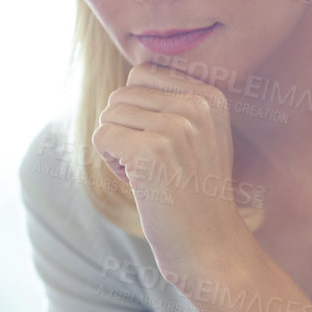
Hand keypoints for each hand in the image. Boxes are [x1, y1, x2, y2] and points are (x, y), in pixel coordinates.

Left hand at [92, 60, 258, 280]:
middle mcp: (196, 106)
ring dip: (118, 147)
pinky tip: (140, 183)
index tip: (168, 145)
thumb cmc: (197, 193)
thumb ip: (176, 99)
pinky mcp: (149, 152)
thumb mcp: (202, 135)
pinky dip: (111, 163)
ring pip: (109, 115)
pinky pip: (101, 136)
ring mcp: (174, 128)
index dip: (141, 111)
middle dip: (127, 129)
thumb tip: (137, 66)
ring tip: (151, 174)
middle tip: (158, 164)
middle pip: (123, 94)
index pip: (143, 74)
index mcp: (211, 96)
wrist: (211, 245)